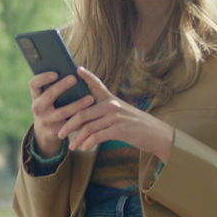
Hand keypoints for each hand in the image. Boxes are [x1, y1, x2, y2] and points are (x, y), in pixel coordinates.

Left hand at [53, 67, 174, 161]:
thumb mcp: (121, 112)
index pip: (97, 84)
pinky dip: (87, 142)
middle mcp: (112, 105)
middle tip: (60, 133)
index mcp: (111, 99)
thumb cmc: (136, 125)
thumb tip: (82, 118)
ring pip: (88, 127)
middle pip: (83, 113)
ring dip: (77, 138)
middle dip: (68, 124)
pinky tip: (83, 147)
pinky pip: (97, 136)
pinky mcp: (119, 130)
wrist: (156, 135)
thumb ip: (104, 112)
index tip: (77, 69)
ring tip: (71, 145)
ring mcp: (116, 117)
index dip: (87, 76)